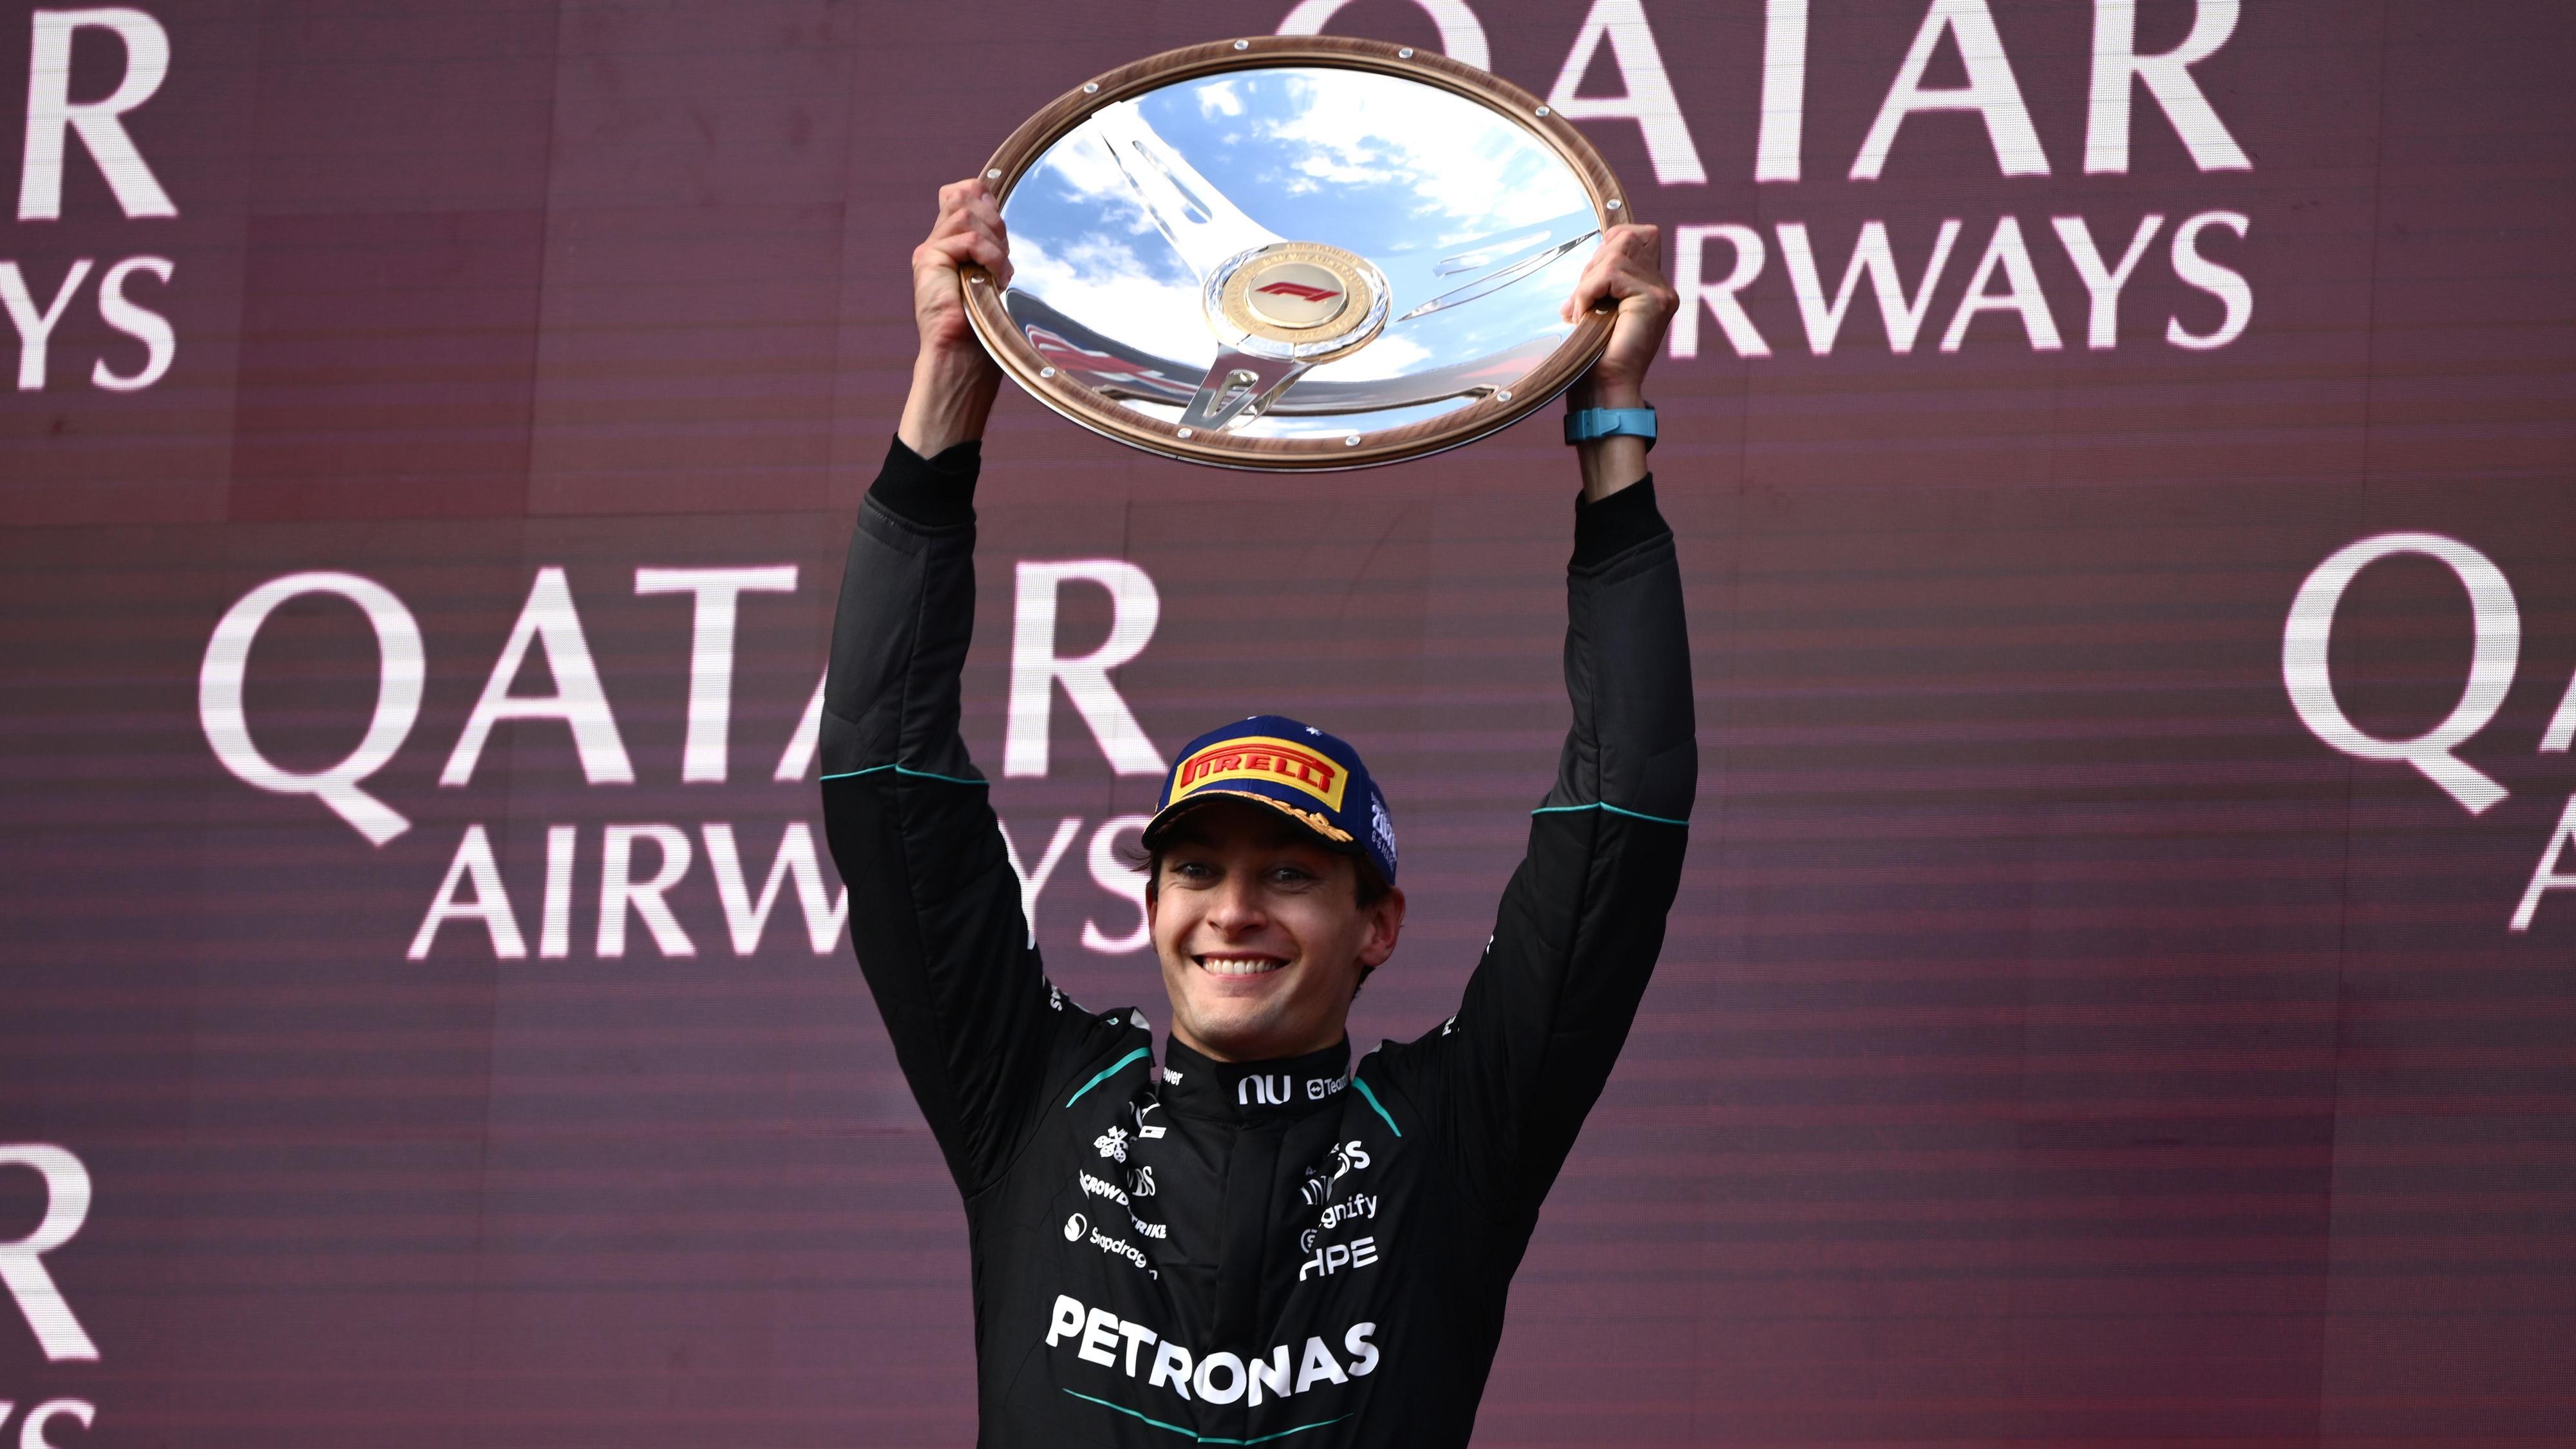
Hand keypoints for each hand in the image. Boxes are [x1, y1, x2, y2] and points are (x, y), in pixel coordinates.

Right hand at [899, 178, 1011, 456]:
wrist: (963, 358)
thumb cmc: (983, 325)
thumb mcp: (993, 274)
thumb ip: (992, 242)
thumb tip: (995, 205)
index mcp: (951, 244)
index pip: (962, 193)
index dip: (983, 195)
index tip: (1000, 224)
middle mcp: (937, 243)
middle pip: (968, 198)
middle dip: (996, 224)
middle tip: (1002, 260)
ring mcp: (931, 250)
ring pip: (968, 215)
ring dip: (994, 244)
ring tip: (998, 274)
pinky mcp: (929, 259)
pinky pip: (967, 238)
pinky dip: (989, 255)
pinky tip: (994, 277)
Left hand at [1559, 224, 1673, 498]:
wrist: (1603, 390)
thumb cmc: (1594, 355)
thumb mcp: (1595, 307)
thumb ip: (1598, 281)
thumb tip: (1589, 261)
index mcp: (1652, 288)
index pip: (1637, 235)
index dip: (1609, 243)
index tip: (1587, 278)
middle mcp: (1663, 287)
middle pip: (1625, 238)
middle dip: (1593, 264)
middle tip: (1580, 301)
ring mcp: (1662, 292)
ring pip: (1614, 256)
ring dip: (1587, 283)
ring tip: (1581, 312)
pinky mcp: (1654, 299)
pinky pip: (1611, 273)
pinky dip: (1588, 291)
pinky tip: (1585, 315)